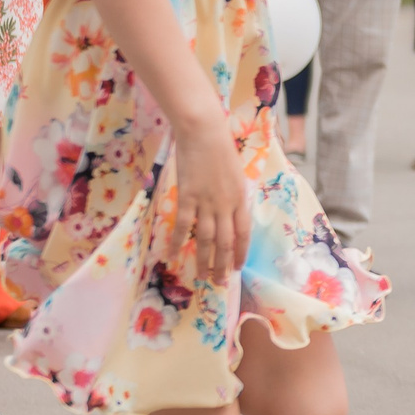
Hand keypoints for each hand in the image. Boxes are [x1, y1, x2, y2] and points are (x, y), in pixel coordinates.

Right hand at [166, 119, 251, 283]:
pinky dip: (176, 242)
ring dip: (203, 260)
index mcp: (240, 198)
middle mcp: (226, 205)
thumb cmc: (220, 148)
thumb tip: (231, 212)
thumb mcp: (235, 173)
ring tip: (201, 277)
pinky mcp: (187, 197)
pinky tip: (171, 256)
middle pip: (225, 241)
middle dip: (222, 264)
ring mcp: (206, 202)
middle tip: (218, 282)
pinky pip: (182, 225)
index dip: (240, 252)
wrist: (204, 131)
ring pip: (205, 239)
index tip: (236, 268)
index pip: (243, 233)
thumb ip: (233, 194)